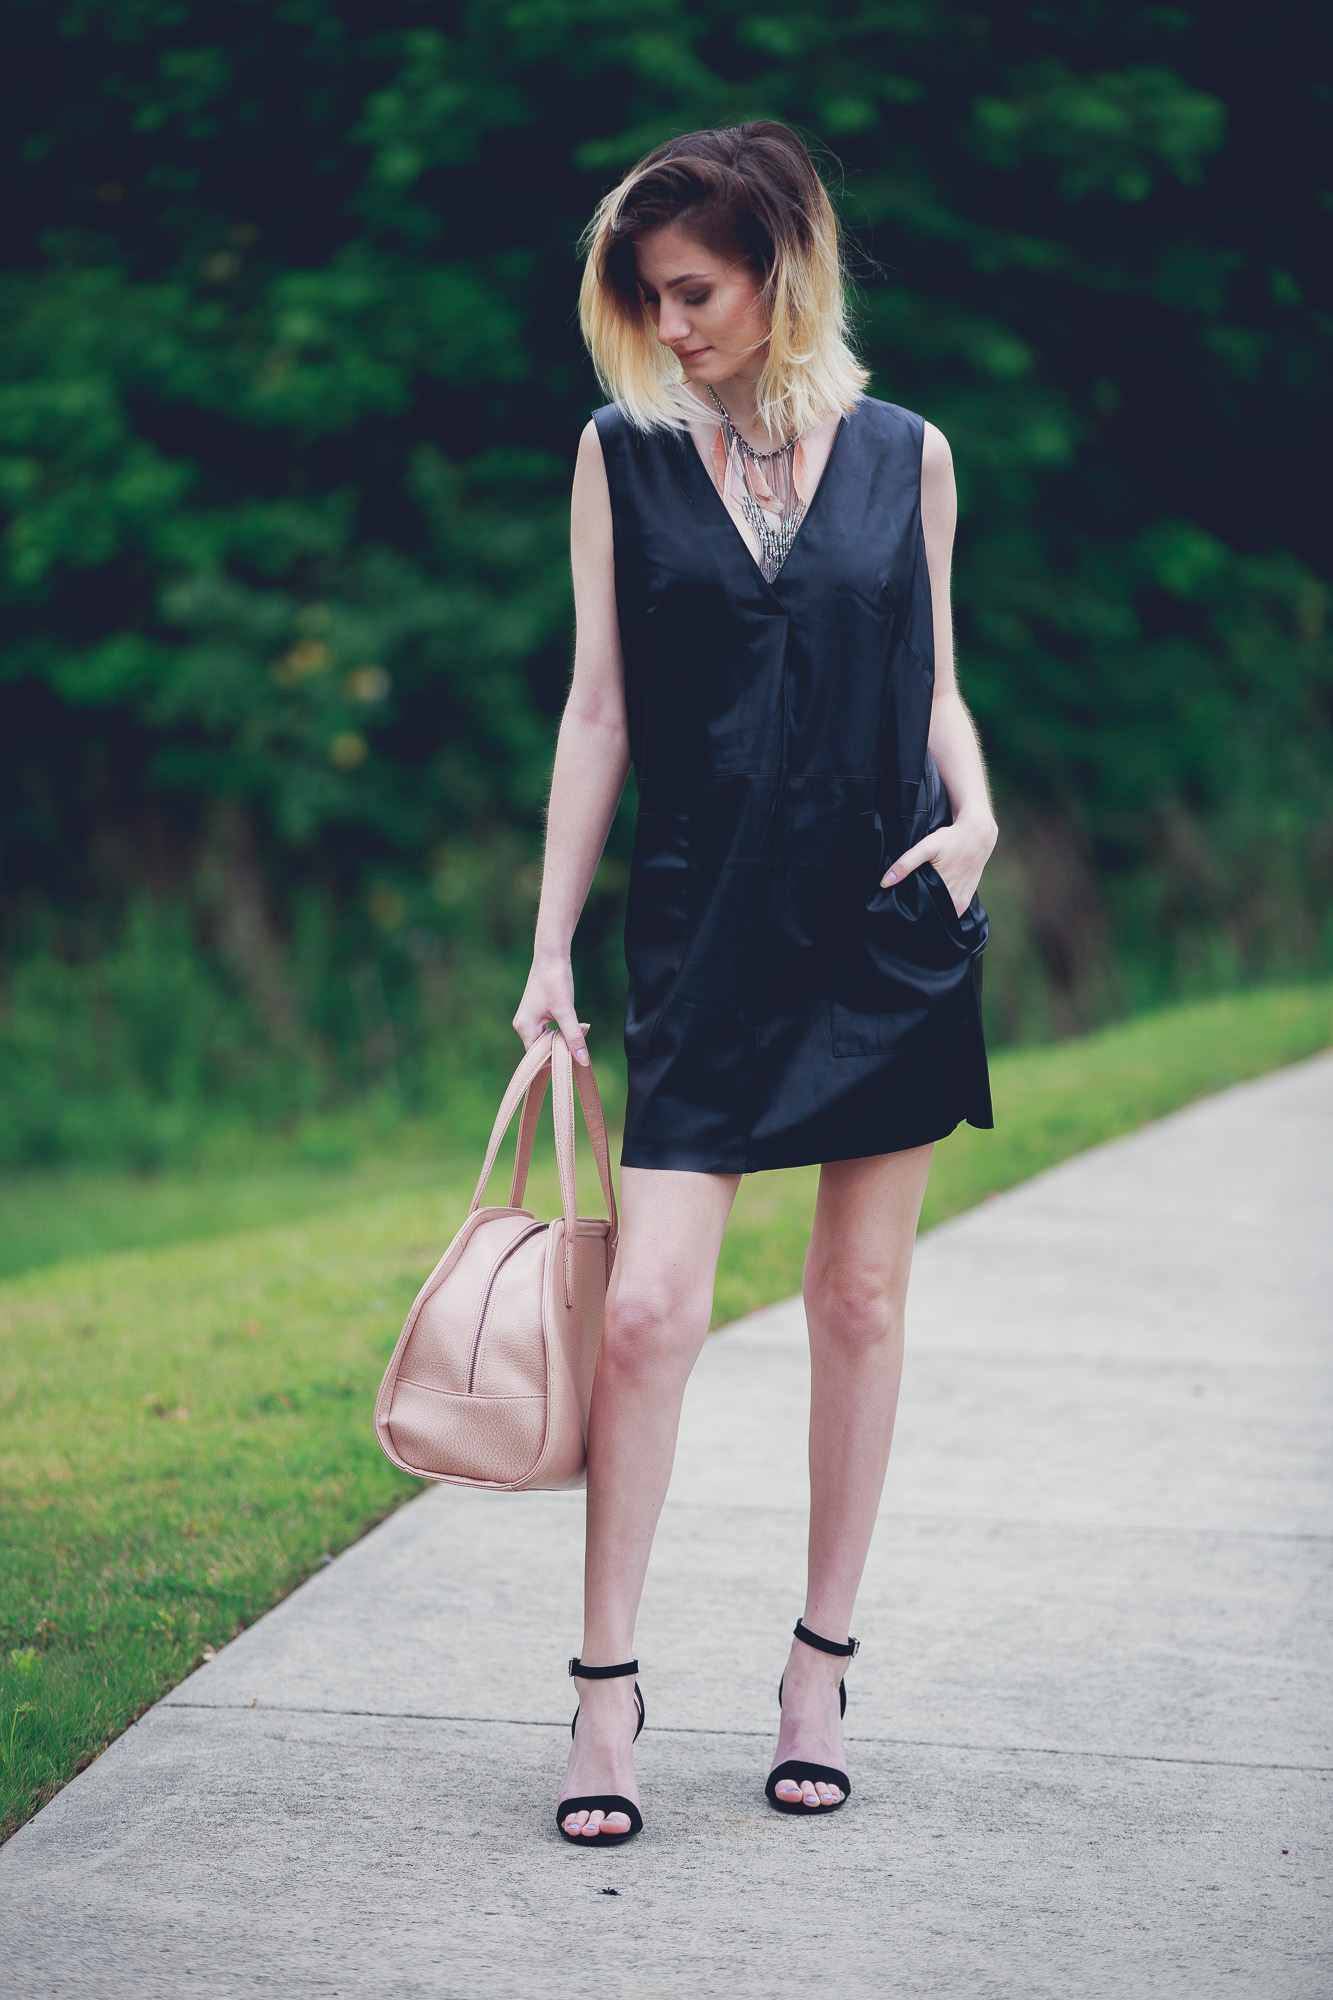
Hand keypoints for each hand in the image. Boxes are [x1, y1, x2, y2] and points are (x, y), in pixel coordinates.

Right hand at [513, 951, 590, 1064]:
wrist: (551, 956)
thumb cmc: (555, 980)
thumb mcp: (566, 1011)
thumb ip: (574, 1037)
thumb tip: (583, 1060)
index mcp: (525, 1027)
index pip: (538, 1056)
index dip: (556, 1059)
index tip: (574, 1056)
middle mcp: (523, 1025)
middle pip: (542, 1050)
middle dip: (561, 1048)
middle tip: (580, 1040)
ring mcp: (529, 1019)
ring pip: (547, 1040)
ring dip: (562, 1038)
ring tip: (578, 1029)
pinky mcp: (536, 1014)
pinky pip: (548, 1031)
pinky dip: (560, 1030)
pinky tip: (573, 1023)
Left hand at [882, 815, 997, 916]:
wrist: (978, 836)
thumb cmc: (952, 839)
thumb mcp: (927, 847)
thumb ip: (906, 864)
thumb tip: (885, 882)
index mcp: (943, 891)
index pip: (919, 911)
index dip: (907, 910)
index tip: (897, 908)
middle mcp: (953, 901)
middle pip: (928, 914)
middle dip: (916, 911)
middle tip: (904, 905)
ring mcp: (960, 904)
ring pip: (938, 915)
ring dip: (928, 911)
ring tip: (917, 902)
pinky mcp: (965, 902)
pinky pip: (948, 913)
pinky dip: (939, 909)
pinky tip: (930, 901)